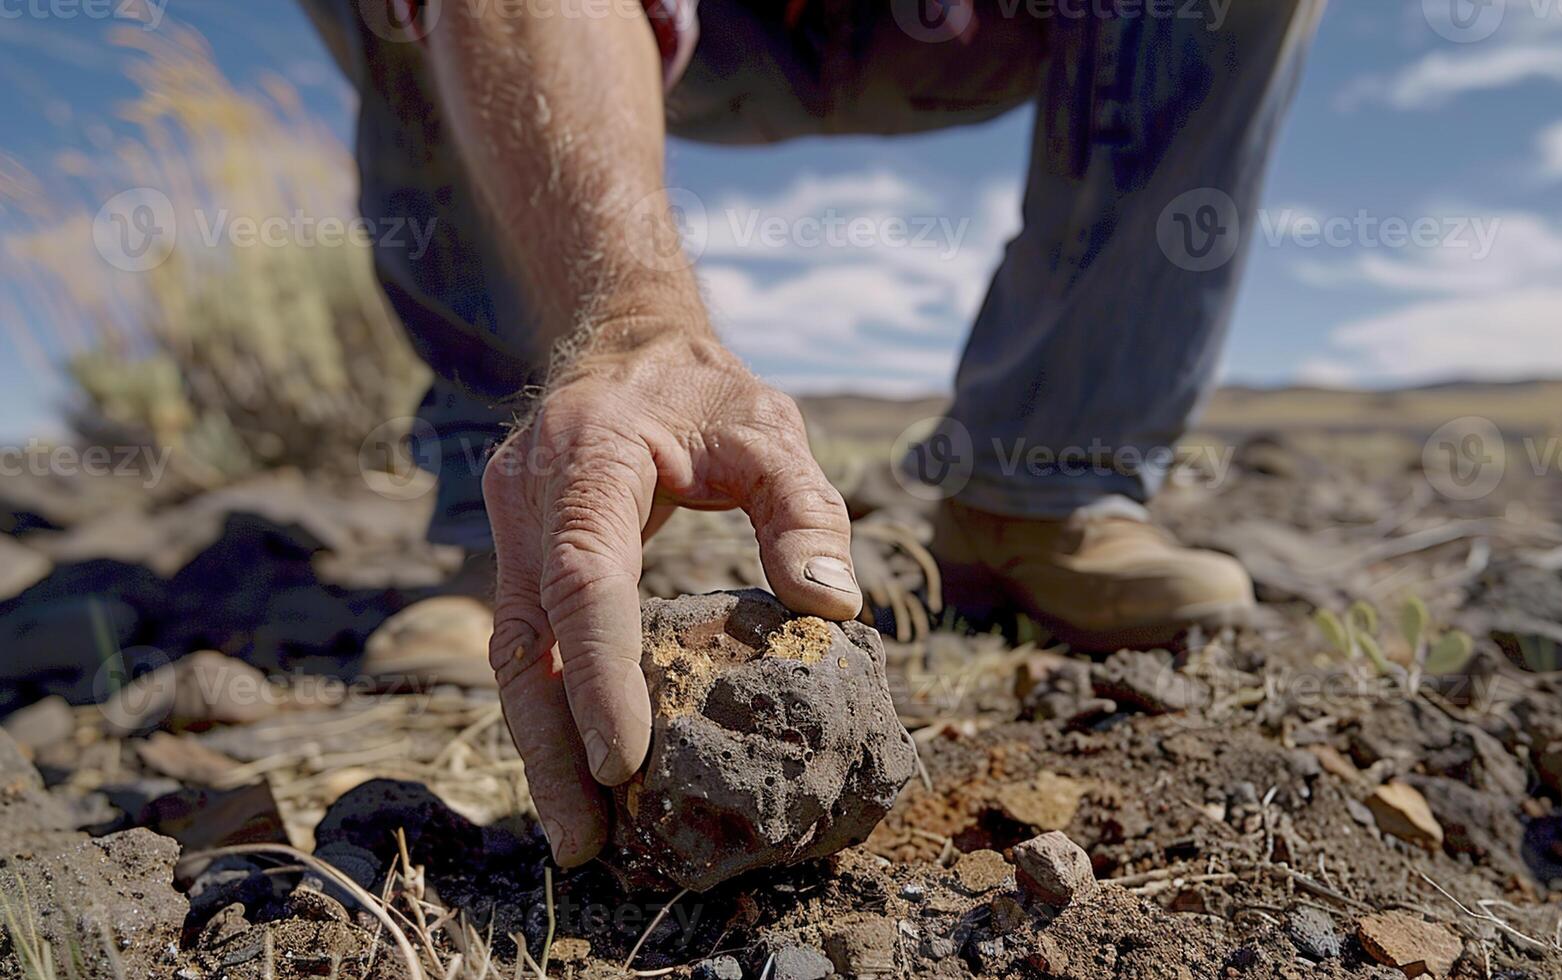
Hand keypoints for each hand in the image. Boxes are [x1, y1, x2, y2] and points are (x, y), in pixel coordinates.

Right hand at [482, 331, 862, 865]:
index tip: (625, 761)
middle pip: (525, 639)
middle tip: (583, 842)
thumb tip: (834, 608)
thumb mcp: (772, 431)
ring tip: (578, 833)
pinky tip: (577, 770)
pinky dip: (550, 705)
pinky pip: (526, 639)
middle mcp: (529, 492)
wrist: (625, 340)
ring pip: (513, 651)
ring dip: (540, 744)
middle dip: (550, 746)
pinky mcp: (514, 548)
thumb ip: (805, 511)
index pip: (585, 578)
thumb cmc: (706, 390)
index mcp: (589, 454)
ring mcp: (509, 522)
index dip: (602, 674)